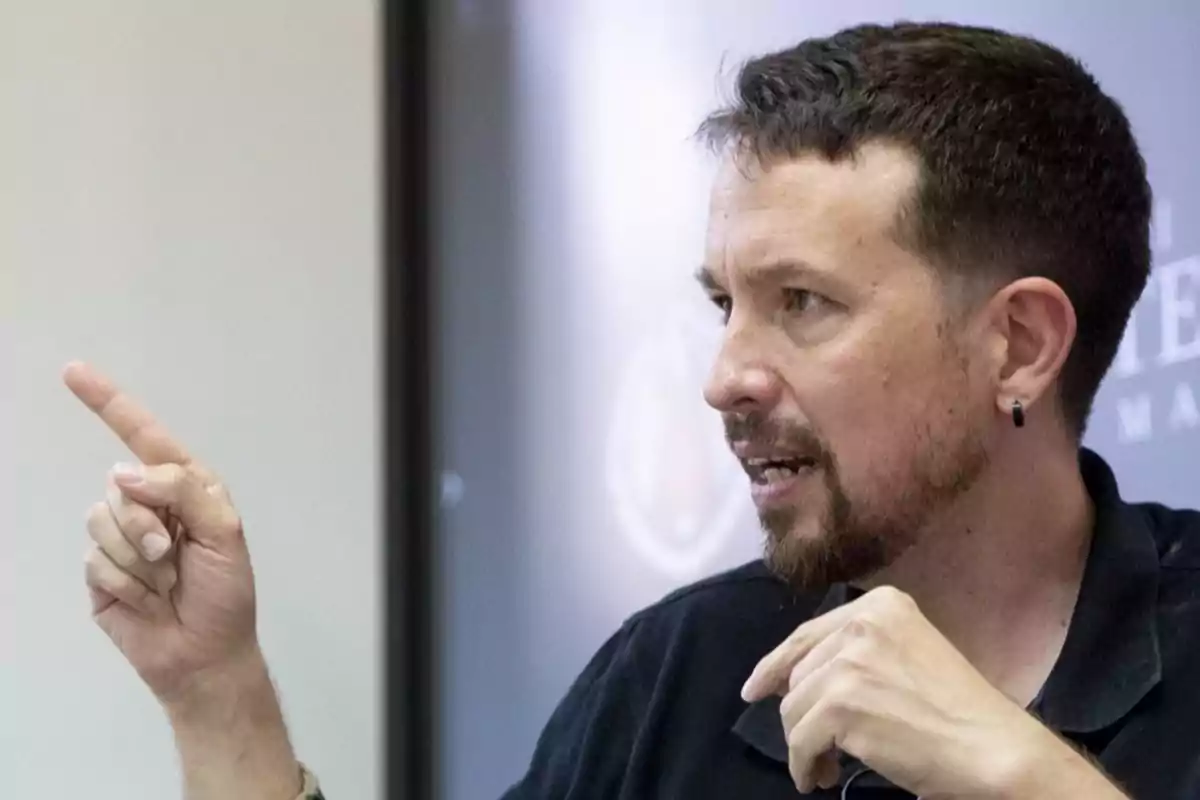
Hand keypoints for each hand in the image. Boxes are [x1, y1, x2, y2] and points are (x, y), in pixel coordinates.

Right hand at [67, 361, 259, 703]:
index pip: (143, 437)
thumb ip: (182, 491)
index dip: (109, 404)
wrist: (204, 655)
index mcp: (185, 488)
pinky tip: (145, 601)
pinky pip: (95, 561)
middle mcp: (150, 506)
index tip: (74, 372)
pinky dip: (125, 583)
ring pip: (102, 522)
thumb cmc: (225, 592)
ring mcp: (120, 538)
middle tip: (177, 558)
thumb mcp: (224, 533)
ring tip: (165, 584)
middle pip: (122, 487)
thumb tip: (123, 472)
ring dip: (139, 560)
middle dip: (149, 525)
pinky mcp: (99, 572)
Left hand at [741, 586, 1099, 797]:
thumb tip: (785, 679)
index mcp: (880, 606)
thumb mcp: (905, 657)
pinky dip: (804, 765)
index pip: (807, 636)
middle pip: (798, 674)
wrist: (992, 748)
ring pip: (793, 709)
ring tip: (825, 766)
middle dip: (799, 714)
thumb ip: (852, 656)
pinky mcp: (841, 704)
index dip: (776, 666)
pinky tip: (820, 777)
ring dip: (804, 744)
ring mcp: (849, 662)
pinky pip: (801, 741)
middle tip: (817, 748)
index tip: (757, 689)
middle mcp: (860, 624)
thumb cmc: (958, 711)